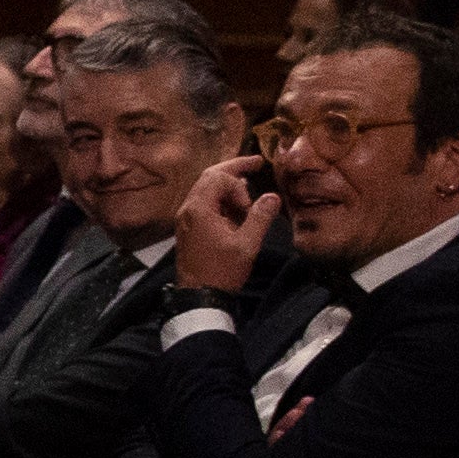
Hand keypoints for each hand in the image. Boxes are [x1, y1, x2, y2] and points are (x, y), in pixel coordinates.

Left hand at [173, 153, 280, 293]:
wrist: (199, 295)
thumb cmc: (222, 271)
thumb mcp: (247, 244)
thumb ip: (260, 217)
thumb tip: (272, 196)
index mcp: (198, 208)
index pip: (217, 177)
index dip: (238, 185)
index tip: (250, 206)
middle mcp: (188, 208)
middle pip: (208, 177)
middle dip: (233, 169)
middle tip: (255, 162)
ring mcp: (186, 218)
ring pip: (205, 189)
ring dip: (227, 186)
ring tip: (248, 189)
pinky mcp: (189, 227)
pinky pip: (204, 203)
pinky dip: (221, 199)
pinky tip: (236, 207)